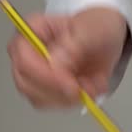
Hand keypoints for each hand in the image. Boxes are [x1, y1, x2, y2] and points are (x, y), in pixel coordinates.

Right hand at [6, 7, 127, 108]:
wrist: (108, 38)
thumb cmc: (96, 27)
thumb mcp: (90, 31)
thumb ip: (72, 46)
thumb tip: (54, 64)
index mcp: (32, 31)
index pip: (23, 60)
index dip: (45, 76)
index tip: (71, 84)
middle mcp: (27, 53)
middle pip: (25, 83)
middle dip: (57, 92)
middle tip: (84, 90)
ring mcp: (35, 73)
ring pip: (38, 99)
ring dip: (69, 98)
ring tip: (93, 84)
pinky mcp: (47, 88)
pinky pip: (54, 104)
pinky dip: (75, 101)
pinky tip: (90, 88)